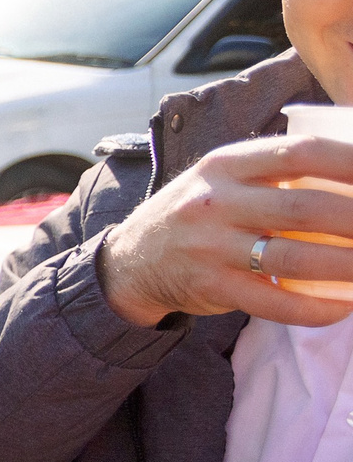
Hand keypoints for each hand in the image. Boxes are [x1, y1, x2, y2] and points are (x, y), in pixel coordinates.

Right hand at [97, 134, 352, 328]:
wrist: (130, 262)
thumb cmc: (197, 214)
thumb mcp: (223, 178)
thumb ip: (274, 173)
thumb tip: (351, 176)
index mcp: (227, 164)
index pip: (300, 152)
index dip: (351, 162)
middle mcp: (216, 201)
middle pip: (304, 208)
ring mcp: (210, 246)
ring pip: (292, 258)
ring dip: (347, 267)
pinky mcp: (209, 286)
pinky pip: (271, 302)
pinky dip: (313, 309)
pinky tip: (343, 307)